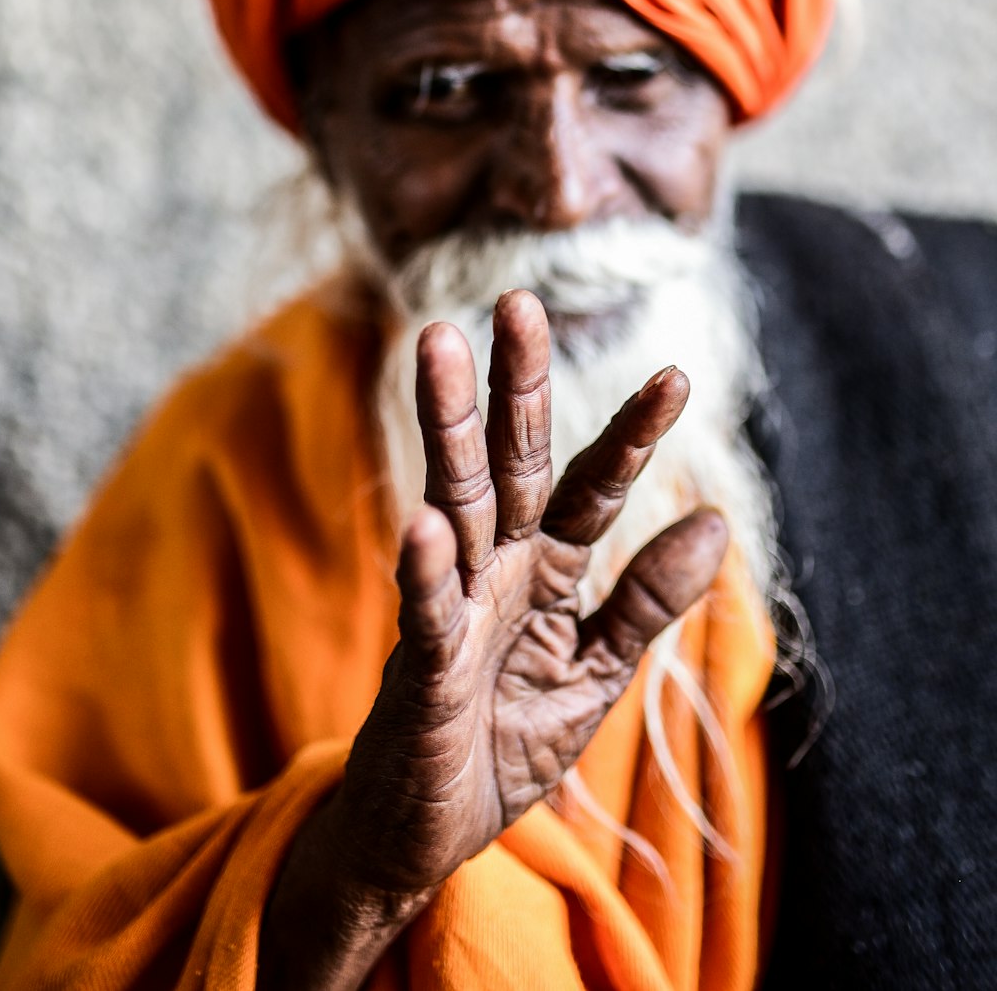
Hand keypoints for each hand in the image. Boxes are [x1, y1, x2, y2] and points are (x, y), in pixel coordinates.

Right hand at [335, 288, 727, 895]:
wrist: (426, 837)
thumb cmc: (502, 743)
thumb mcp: (594, 672)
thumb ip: (646, 599)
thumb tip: (715, 520)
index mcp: (544, 569)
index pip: (590, 485)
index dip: (630, 432)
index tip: (676, 373)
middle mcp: (496, 568)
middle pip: (509, 459)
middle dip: (514, 381)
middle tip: (519, 299)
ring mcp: (453, 607)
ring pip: (452, 500)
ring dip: (445, 425)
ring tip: (439, 346)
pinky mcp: (421, 667)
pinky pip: (425, 609)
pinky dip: (424, 566)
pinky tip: (421, 521)